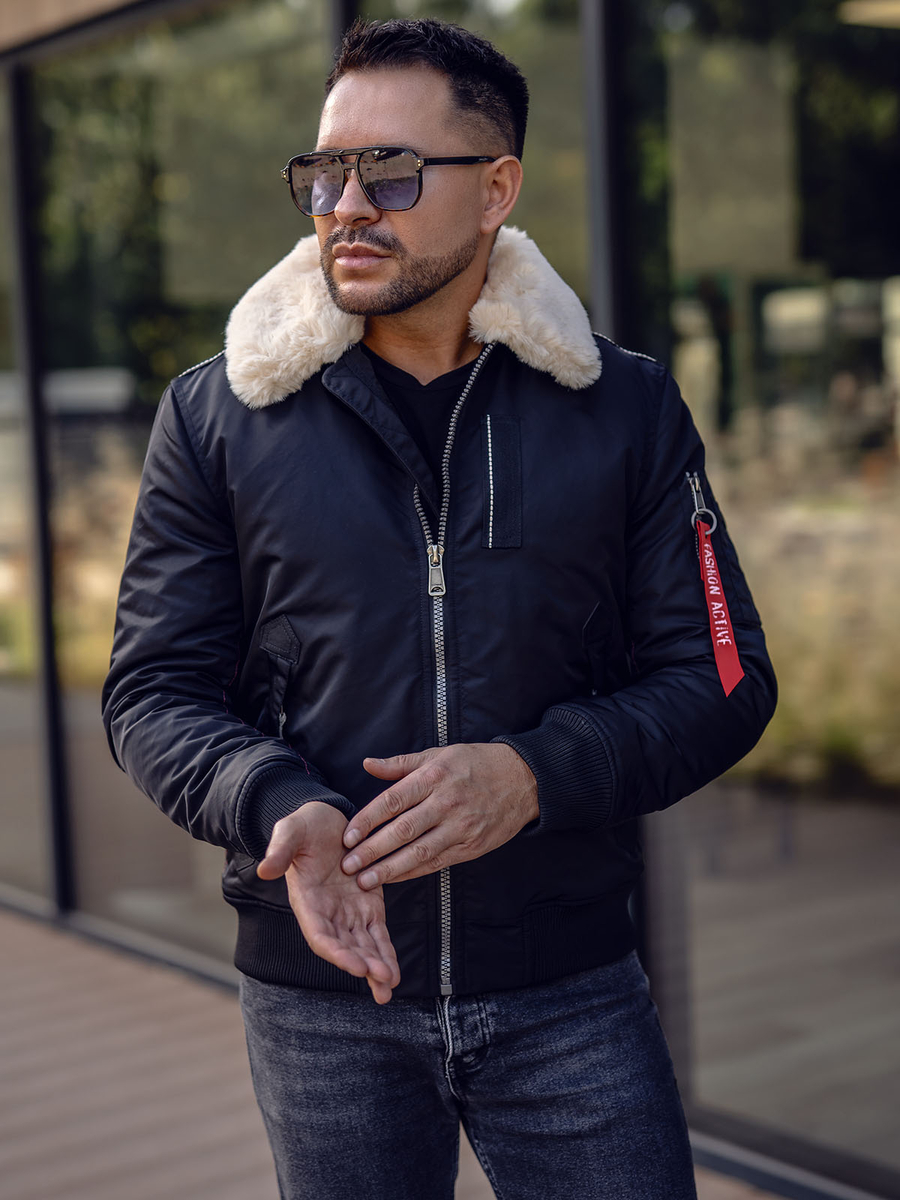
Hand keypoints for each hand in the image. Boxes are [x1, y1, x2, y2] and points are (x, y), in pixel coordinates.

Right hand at [257, 801, 399, 1003]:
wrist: (326, 818)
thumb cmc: (305, 825)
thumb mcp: (290, 830)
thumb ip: (280, 850)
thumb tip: (265, 869)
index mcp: (307, 901)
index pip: (321, 935)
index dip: (337, 952)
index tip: (355, 965)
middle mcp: (327, 914)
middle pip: (345, 948)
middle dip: (363, 966)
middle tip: (382, 979)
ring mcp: (349, 913)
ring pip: (363, 947)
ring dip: (376, 968)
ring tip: (389, 987)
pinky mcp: (368, 906)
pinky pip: (377, 934)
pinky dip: (386, 953)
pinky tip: (395, 973)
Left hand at [340, 743, 538, 889]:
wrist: (524, 779)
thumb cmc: (476, 763)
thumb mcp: (439, 754)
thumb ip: (400, 764)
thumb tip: (367, 764)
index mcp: (433, 777)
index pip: (393, 801)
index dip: (367, 820)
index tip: (347, 837)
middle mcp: (446, 802)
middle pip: (402, 830)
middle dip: (372, 850)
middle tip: (347, 866)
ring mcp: (460, 827)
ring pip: (419, 852)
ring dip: (389, 869)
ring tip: (365, 880)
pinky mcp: (472, 846)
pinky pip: (437, 862)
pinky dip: (413, 872)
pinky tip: (394, 878)